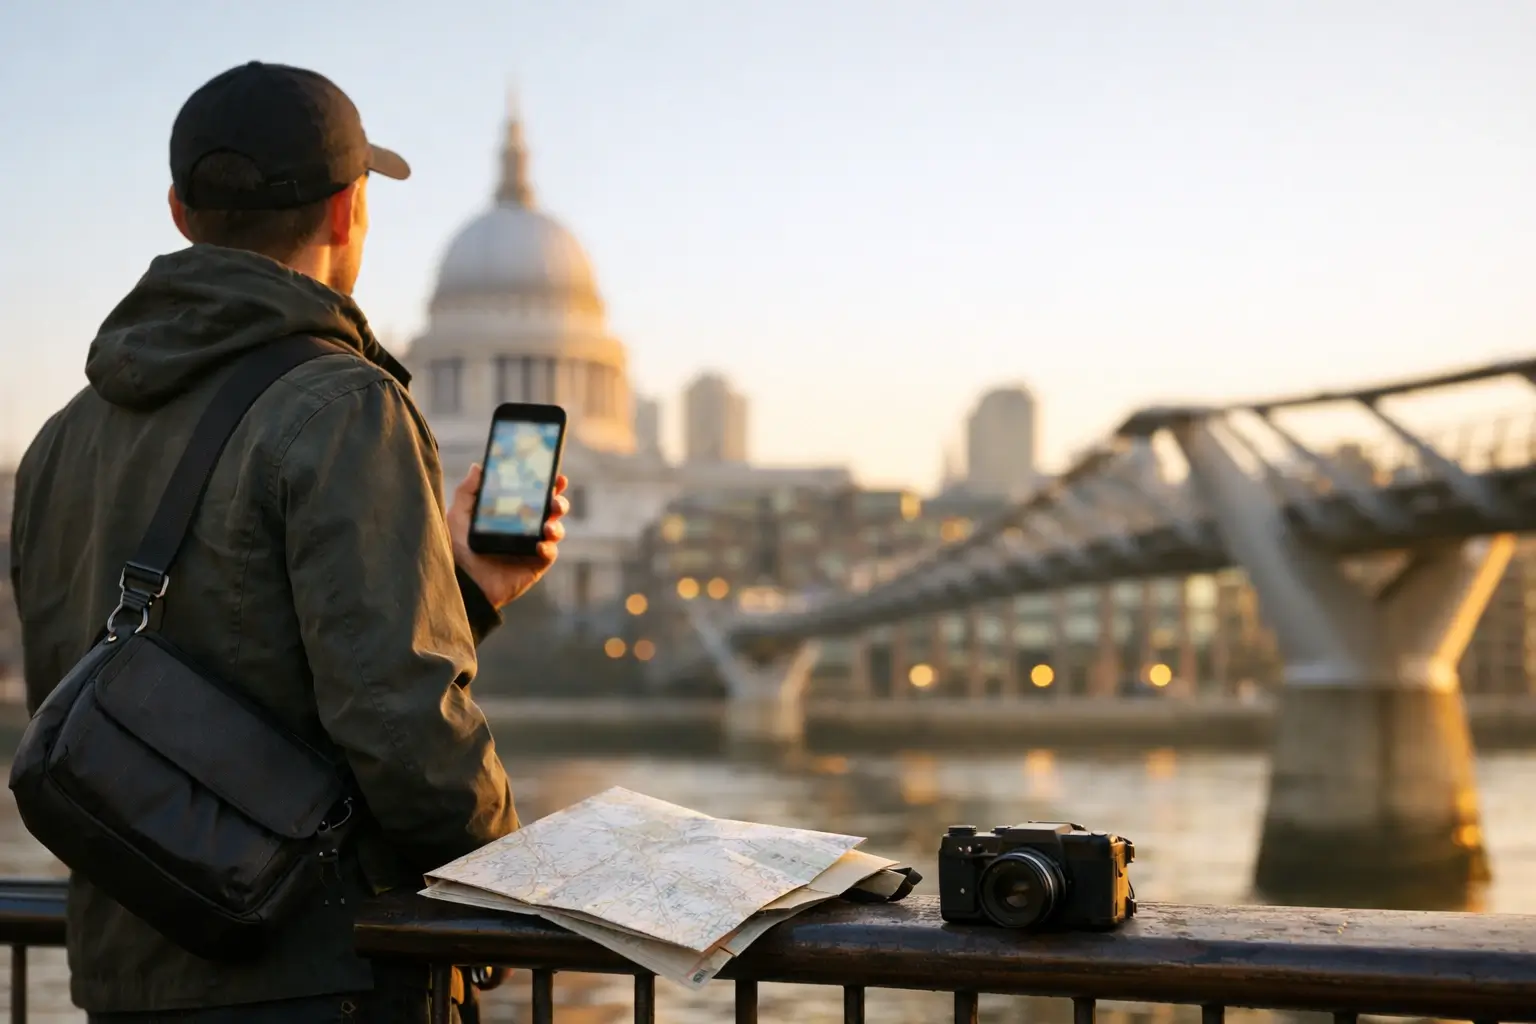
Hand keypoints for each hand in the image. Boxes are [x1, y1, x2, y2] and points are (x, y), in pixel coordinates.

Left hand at [448, 465, 568, 609]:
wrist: (460, 582)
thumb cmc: (457, 549)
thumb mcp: (458, 516)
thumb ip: (467, 492)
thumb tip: (477, 467)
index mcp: (511, 512)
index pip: (534, 494)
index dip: (548, 484)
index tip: (555, 476)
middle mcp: (525, 527)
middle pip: (552, 509)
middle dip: (559, 501)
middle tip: (555, 499)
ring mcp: (532, 546)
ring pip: (556, 530)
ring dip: (557, 525)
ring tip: (547, 526)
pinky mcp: (535, 565)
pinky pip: (550, 553)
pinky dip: (548, 547)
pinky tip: (539, 545)